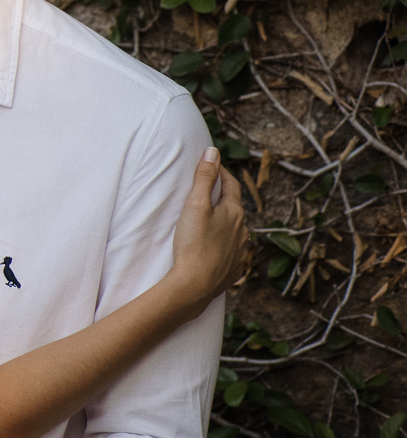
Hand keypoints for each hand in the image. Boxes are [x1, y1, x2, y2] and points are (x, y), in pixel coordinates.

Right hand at [171, 149, 247, 305]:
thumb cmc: (193, 244)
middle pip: (234, 208)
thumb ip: (204, 178)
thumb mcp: (195, 205)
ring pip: (234, 230)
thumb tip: (213, 151)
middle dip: (223, 198)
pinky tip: (213, 247)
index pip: (231, 186)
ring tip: (208, 221)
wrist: (195, 285)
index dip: (222, 174)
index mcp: (234, 213)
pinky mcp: (233, 268)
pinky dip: (223, 244)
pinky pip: (231, 251)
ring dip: (224, 222)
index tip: (213, 167)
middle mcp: (243, 231)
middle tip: (208, 193)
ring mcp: (240, 251)